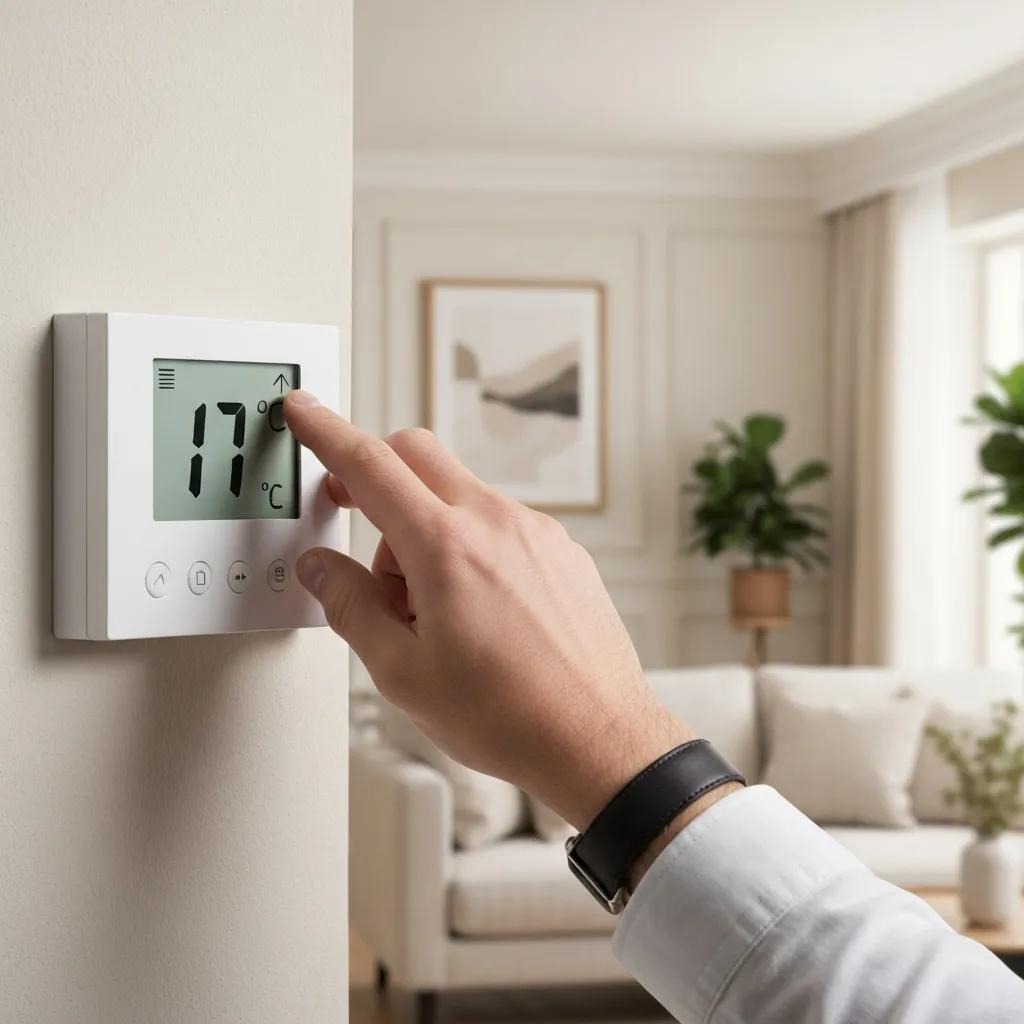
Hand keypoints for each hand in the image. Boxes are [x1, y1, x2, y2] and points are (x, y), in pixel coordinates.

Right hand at [284, 390, 692, 829]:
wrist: (597, 738)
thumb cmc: (511, 715)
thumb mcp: (403, 673)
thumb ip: (351, 608)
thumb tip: (322, 569)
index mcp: (446, 547)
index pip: (369, 465)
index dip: (326, 433)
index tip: (305, 411)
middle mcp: (495, 522)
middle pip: (416, 454)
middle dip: (374, 473)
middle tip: (354, 516)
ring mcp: (535, 531)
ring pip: (457, 493)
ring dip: (423, 524)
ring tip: (425, 606)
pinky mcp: (561, 549)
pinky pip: (497, 520)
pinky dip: (467, 542)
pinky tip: (473, 607)